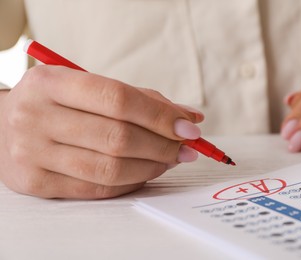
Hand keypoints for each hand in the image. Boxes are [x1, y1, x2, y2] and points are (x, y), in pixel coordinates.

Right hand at [0, 66, 202, 198]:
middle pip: (118, 138)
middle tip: (187, 148)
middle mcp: (36, 116)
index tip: (190, 128)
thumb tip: (189, 118)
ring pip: (110, 168)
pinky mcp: (34, 183)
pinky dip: (131, 183)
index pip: (118, 99)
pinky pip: (97, 189)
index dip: (160, 116)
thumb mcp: (87, 88)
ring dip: (152, 167)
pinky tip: (146, 172)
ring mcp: (31, 153)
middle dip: (163, 145)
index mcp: (51, 82)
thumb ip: (139, 99)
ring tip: (170, 159)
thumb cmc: (57, 104)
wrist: (3, 127)